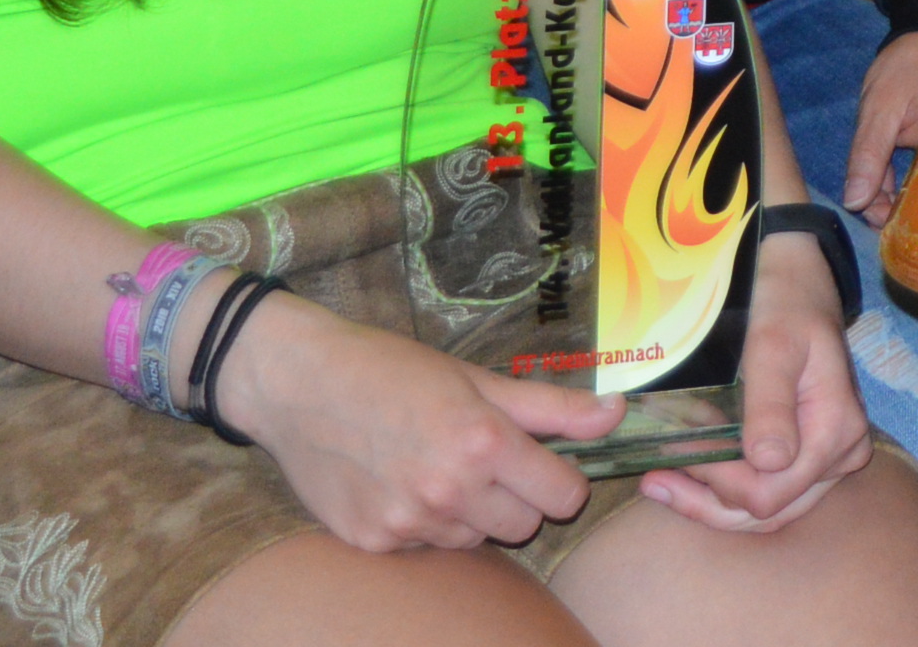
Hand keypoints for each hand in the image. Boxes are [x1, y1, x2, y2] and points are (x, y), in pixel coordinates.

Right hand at [213, 288, 610, 553]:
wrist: (297, 384)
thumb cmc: (392, 369)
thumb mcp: (476, 378)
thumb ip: (552, 406)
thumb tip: (619, 415)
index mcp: (482, 441)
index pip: (563, 496)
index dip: (561, 478)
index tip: (543, 461)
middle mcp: (447, 489)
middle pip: (523, 526)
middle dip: (517, 497)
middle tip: (482, 458)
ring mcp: (407, 522)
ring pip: (475, 539)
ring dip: (470, 513)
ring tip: (434, 465)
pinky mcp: (372, 542)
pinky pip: (426, 547)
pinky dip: (422, 523)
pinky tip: (398, 483)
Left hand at [645, 217, 874, 533]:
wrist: (799, 281)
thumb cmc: (784, 304)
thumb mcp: (773, 345)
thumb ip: (771, 403)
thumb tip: (769, 463)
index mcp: (835, 430)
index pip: (770, 491)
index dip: (720, 484)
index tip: (677, 457)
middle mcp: (840, 454)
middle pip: (771, 510)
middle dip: (709, 501)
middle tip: (654, 479)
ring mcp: (828, 458)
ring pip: (768, 509)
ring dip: (713, 502)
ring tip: (661, 483)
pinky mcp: (811, 454)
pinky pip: (770, 489)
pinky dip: (727, 489)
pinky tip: (687, 475)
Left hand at [839, 30, 917, 222]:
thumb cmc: (903, 70)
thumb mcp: (879, 110)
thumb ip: (868, 156)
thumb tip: (854, 202)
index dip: (901, 210)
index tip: (875, 218)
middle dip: (895, 208)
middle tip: (870, 214)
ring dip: (893, 198)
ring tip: (870, 208)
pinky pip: (917, 175)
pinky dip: (896, 185)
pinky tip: (878, 193)